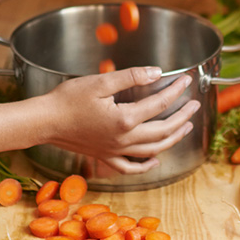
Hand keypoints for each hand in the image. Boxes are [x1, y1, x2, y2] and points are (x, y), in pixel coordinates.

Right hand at [39, 66, 200, 175]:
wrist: (45, 121)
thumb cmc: (69, 99)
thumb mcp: (101, 81)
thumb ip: (131, 77)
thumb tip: (156, 72)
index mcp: (124, 118)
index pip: (159, 104)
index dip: (175, 91)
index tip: (185, 80)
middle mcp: (123, 139)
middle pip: (163, 130)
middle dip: (182, 117)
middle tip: (194, 104)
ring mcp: (115, 151)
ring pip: (153, 150)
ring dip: (173, 138)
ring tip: (185, 127)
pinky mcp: (106, 156)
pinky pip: (131, 167)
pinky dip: (147, 165)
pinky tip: (156, 159)